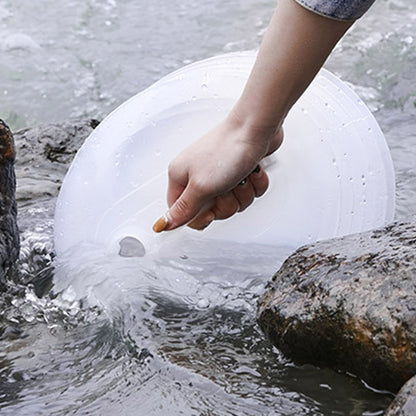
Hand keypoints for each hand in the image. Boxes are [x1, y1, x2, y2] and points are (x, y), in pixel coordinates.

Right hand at [152, 113, 282, 231]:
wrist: (256, 127)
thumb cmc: (227, 149)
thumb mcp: (200, 186)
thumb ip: (183, 210)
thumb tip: (162, 224)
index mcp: (180, 177)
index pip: (182, 213)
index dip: (199, 217)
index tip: (210, 212)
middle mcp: (198, 176)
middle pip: (210, 210)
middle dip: (226, 204)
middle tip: (226, 189)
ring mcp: (219, 174)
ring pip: (232, 203)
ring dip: (242, 194)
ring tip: (241, 177)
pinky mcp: (238, 171)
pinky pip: (247, 192)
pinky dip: (254, 185)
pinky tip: (251, 172)